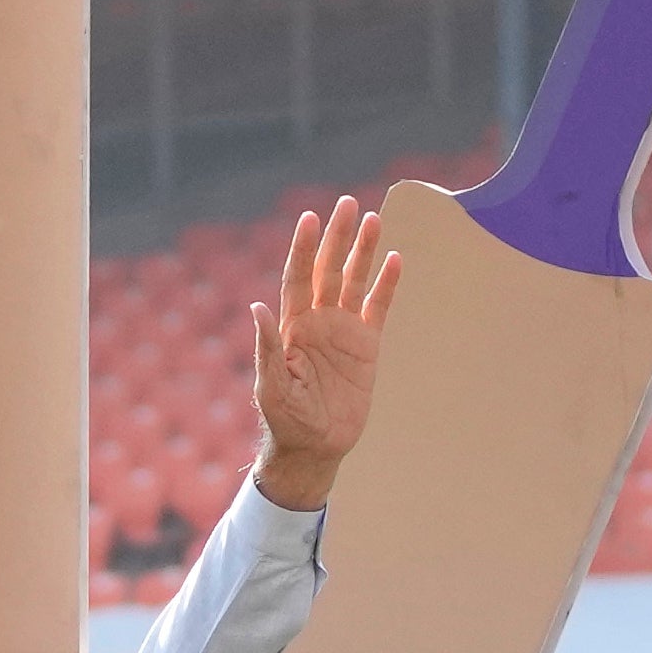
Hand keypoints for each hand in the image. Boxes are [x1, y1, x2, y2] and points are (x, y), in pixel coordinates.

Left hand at [250, 197, 400, 508]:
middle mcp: (318, 321)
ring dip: (363, 251)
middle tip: (348, 203)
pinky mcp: (366, 347)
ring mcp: (343, 332)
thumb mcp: (271, 387)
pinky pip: (377, 309)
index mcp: (292, 327)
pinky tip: (394, 260)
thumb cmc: (285, 421)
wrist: (314, 448)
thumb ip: (266, 348)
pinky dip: (386, 285)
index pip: (298, 277)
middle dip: (337, 237)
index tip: (310, 218)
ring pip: (355, 282)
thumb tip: (256, 308)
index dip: (303, 248)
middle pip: (328, 269)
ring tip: (373, 219)